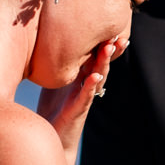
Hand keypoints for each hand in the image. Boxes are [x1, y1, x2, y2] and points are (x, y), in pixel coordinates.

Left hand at [36, 40, 117, 154]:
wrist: (49, 137)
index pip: (94, 57)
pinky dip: (91, 86)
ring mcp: (83, 98)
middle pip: (101, 65)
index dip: (102, 44)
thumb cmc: (52, 109)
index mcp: (80, 78)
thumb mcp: (53, 81)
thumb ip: (56, 64)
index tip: (109, 27)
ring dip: (104, 63)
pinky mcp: (77, 111)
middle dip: (110, 50)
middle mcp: (85, 86)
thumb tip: (46, 41)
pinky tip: (95, 77)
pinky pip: (86, 96)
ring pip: (97, 77)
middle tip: (119, 34)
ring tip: (109, 48)